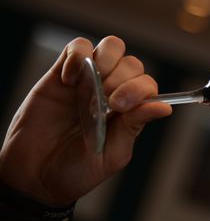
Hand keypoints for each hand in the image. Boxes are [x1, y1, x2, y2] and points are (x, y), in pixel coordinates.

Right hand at [0, 36, 171, 205]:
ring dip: (106, 61)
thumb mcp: (111, 155)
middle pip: (132, 64)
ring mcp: (89, 78)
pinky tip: (70, 79)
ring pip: (112, 47)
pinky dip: (78, 55)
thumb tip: (165, 107)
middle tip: (102, 103)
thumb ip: (134, 126)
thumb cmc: (76, 169)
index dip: (139, 89)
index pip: (147, 84)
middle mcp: (112, 90)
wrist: (33, 174)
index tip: (119, 106)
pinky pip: (79, 46)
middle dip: (121, 80)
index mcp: (129, 111)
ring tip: (89, 86)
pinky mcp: (63, 71)